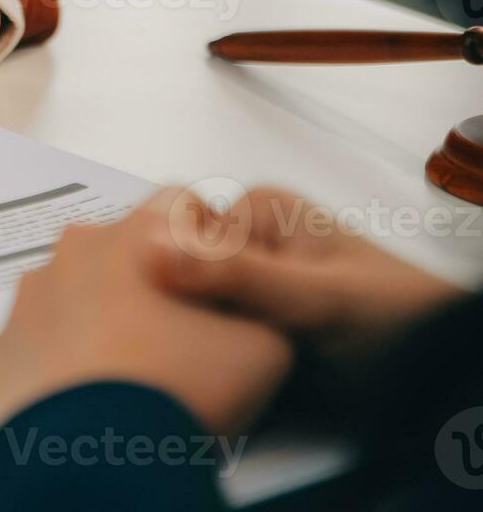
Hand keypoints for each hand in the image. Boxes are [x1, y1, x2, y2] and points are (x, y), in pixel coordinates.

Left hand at [0, 190, 293, 436]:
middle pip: (127, 245)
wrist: (93, 453)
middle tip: (179, 335)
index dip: (209, 241)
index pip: (182, 204)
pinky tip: (94, 388)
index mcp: (140, 233)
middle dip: (155, 276)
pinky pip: (46, 331)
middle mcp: (77, 248)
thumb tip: (242, 300)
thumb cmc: (181, 388)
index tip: (218, 286)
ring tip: (135, 369)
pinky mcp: (8, 339)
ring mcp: (34, 292)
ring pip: (81, 286)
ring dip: (107, 311)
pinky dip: (69, 349)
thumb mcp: (263, 345)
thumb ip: (258, 303)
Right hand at [145, 186, 465, 367]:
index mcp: (257, 210)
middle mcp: (248, 240)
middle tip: (165, 348)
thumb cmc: (393, 322)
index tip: (151, 318)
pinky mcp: (254, 323)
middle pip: (176, 271)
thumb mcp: (313, 298)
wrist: (437, 373)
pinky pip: (210, 333)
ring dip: (183, 335)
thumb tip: (146, 248)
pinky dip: (203, 353)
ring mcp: (250, 283)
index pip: (170, 235)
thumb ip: (235, 274)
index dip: (153, 277)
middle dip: (168, 308)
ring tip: (180, 364)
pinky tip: (198, 372)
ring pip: (189, 306)